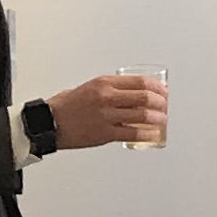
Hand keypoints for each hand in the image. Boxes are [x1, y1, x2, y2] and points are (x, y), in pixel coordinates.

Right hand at [47, 74, 167, 148]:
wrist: (49, 122)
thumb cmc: (65, 105)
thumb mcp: (89, 87)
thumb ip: (109, 89)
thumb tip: (128, 93)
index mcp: (104, 83)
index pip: (139, 82)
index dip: (157, 87)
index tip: (163, 91)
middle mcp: (107, 98)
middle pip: (145, 97)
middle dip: (161, 102)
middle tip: (167, 105)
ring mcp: (107, 116)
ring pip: (142, 115)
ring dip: (158, 118)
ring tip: (163, 120)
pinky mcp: (105, 133)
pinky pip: (133, 133)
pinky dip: (147, 134)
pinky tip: (153, 134)